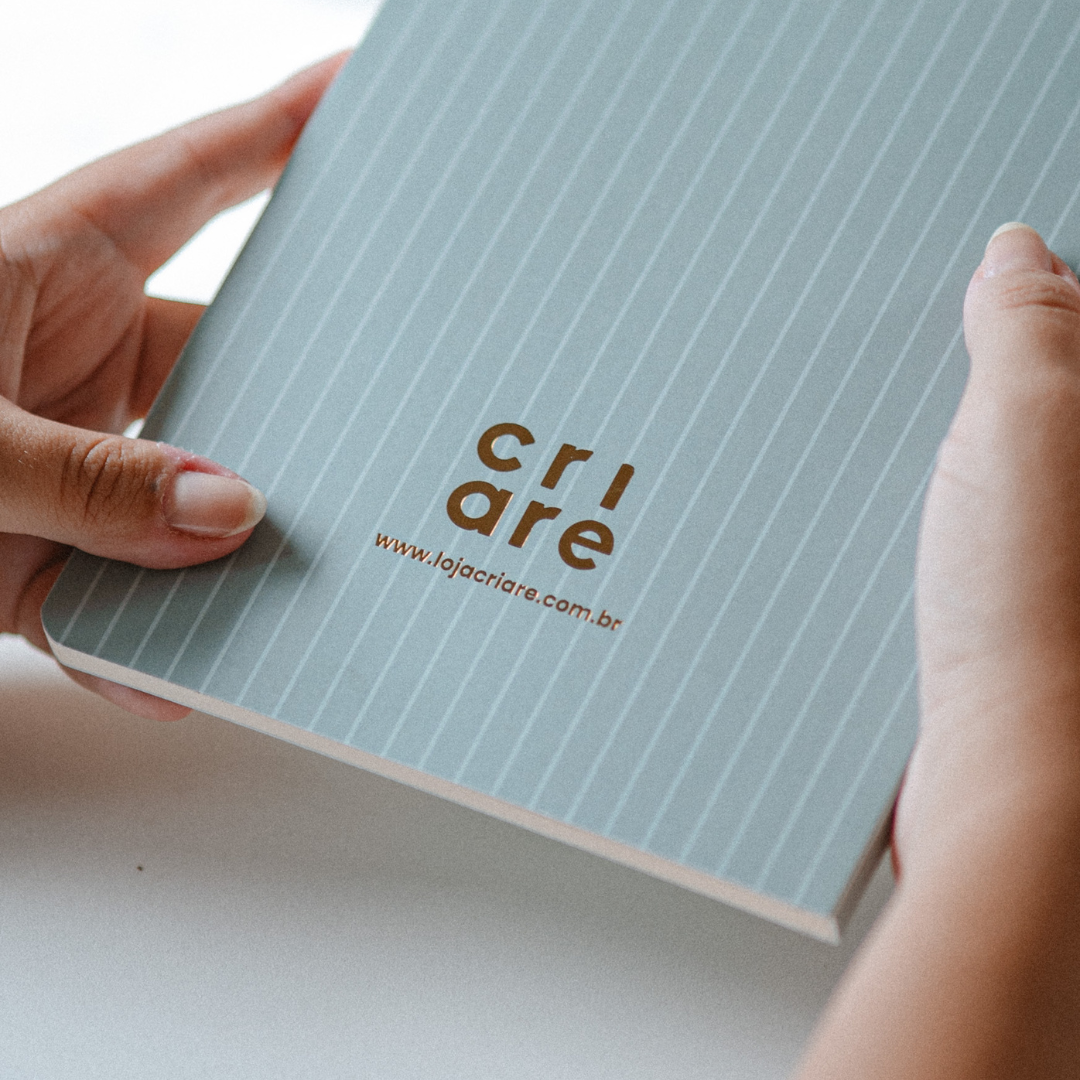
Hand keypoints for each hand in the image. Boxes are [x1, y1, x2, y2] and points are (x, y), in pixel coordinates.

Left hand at [0, 54, 345, 720]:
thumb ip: (82, 476)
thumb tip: (231, 514)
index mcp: (46, 265)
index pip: (195, 182)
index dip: (282, 132)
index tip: (366, 99)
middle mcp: (70, 355)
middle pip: (223, 355)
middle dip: (304, 390)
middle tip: (397, 407)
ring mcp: (62, 459)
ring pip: (187, 491)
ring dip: (234, 542)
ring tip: (310, 577)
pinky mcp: (32, 554)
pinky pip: (112, 598)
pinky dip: (142, 644)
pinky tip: (170, 684)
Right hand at [799, 224, 1079, 1077]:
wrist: (1013, 778)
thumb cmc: (1039, 614)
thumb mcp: (1026, 432)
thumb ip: (1026, 330)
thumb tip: (1017, 253)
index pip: (1077, 327)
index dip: (1024, 291)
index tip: (955, 277)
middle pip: (1034, 394)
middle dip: (968, 368)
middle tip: (902, 355)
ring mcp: (1060, 547)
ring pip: (992, 463)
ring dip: (935, 444)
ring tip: (874, 433)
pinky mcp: (1018, 599)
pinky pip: (970, 523)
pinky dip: (927, 503)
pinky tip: (881, 505)